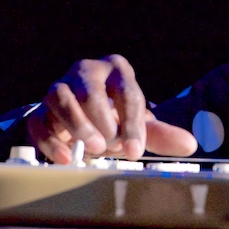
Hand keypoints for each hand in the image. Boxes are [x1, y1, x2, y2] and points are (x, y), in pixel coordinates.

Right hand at [27, 54, 197, 163]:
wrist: (83, 121)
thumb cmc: (117, 118)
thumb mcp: (140, 124)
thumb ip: (162, 134)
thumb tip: (190, 144)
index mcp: (116, 71)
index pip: (127, 93)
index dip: (132, 124)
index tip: (135, 151)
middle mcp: (85, 71)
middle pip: (90, 91)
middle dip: (101, 121)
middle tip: (109, 146)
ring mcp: (59, 88)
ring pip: (59, 99)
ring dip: (76, 126)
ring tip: (93, 150)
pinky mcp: (39, 109)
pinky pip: (39, 121)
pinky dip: (51, 141)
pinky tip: (66, 158)